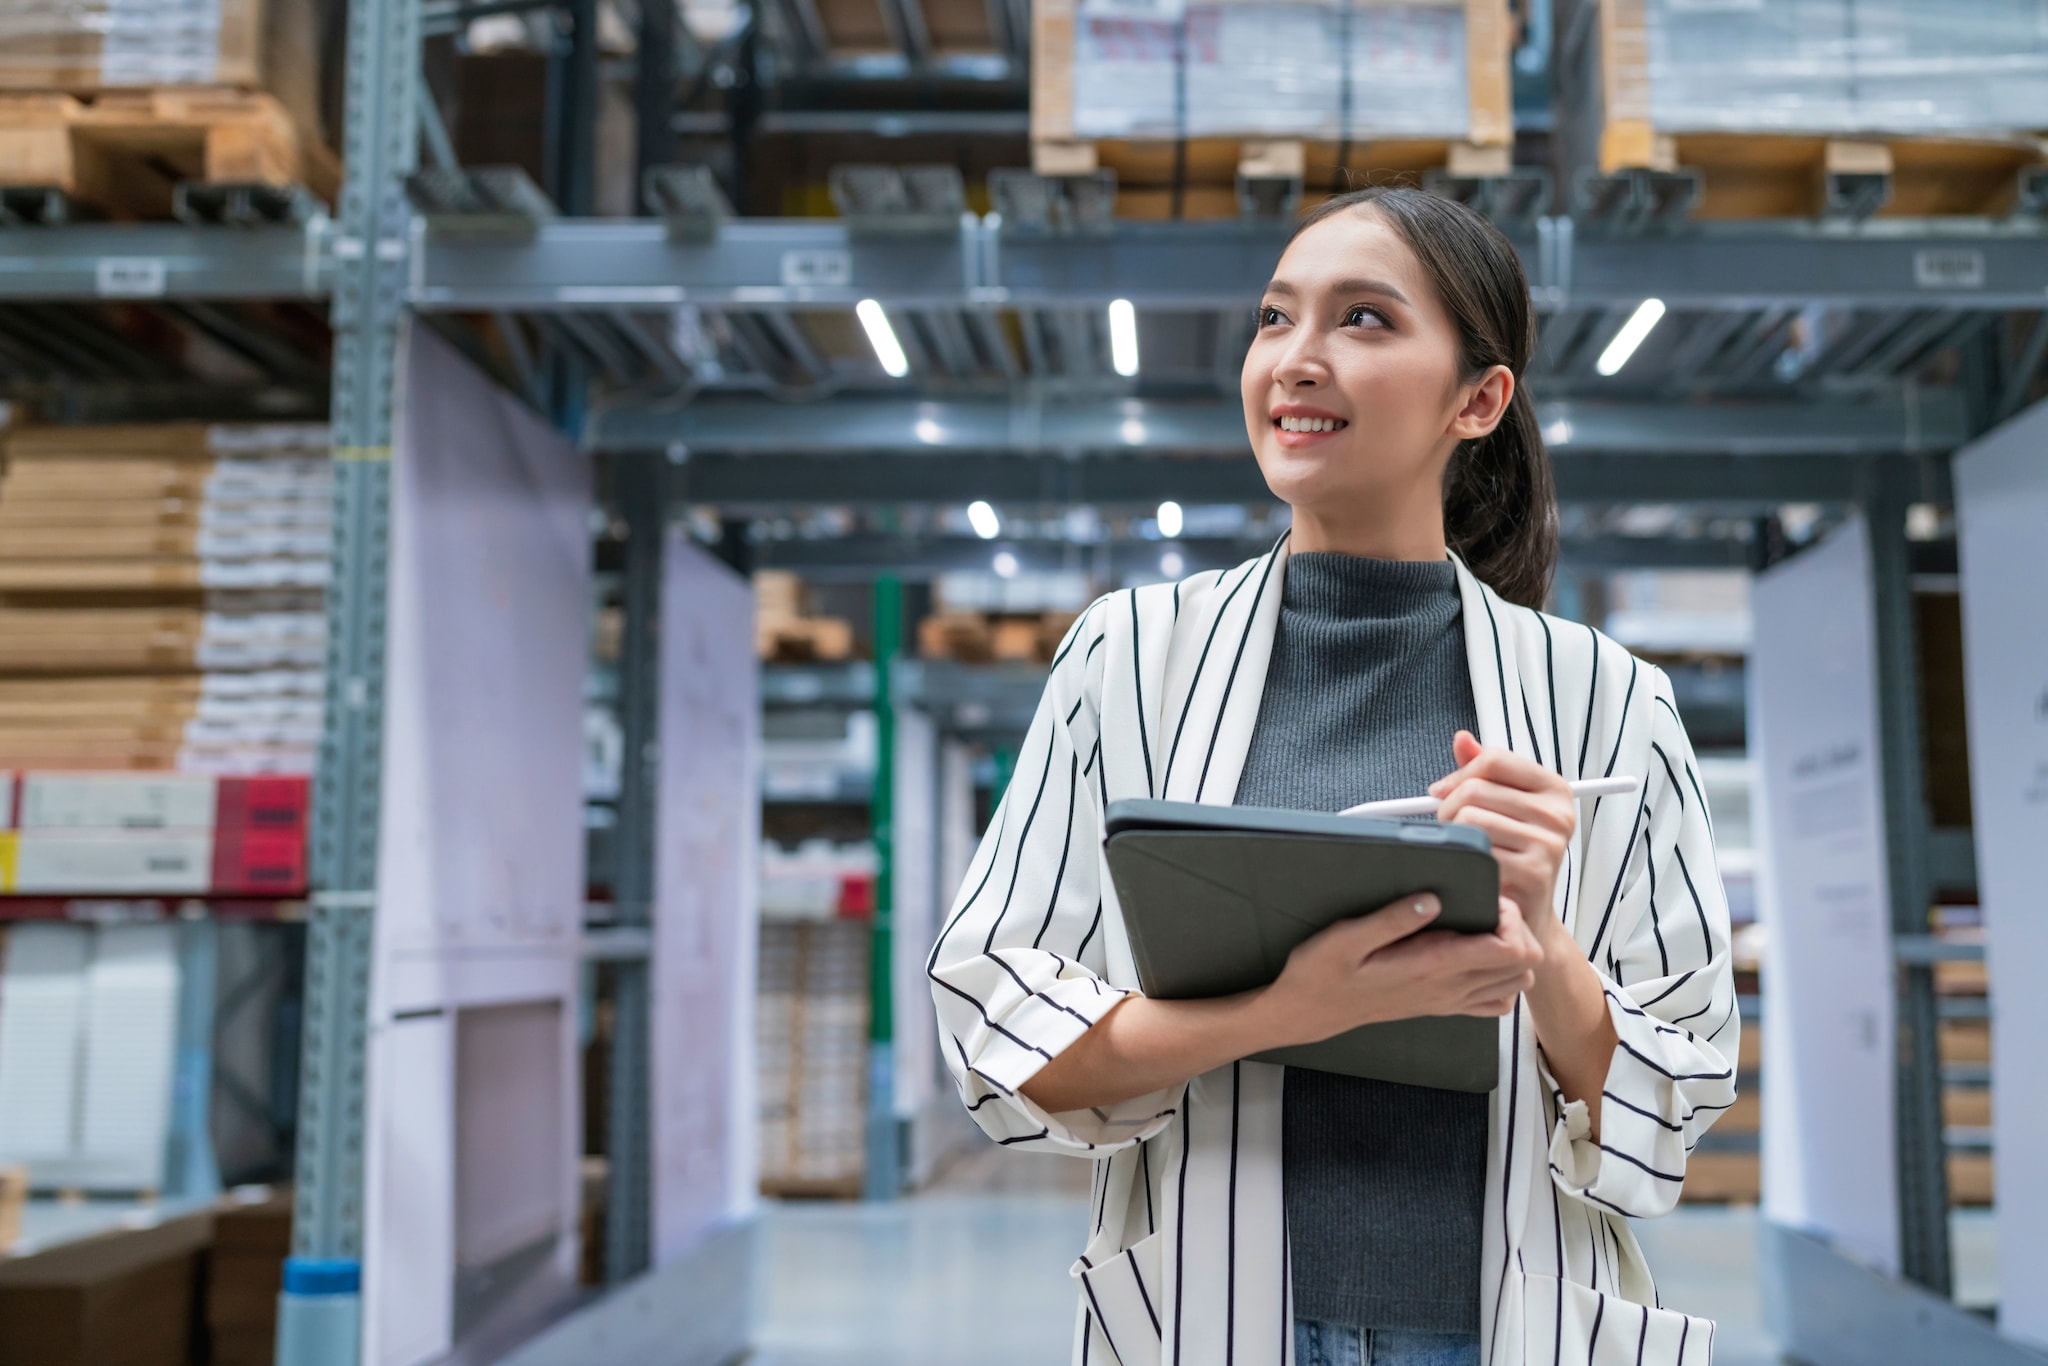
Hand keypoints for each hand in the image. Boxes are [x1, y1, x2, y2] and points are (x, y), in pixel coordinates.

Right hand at [1258, 893, 1544, 1048]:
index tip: (1484, 898)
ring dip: (1512, 951)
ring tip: (1483, 927)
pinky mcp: (1442, 1005)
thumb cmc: (1323, 973)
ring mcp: (1449, 1000)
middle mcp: (1449, 988)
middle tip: (1487, 907)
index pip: (1509, 949)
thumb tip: (1432, 898)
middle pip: (1524, 965)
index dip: (1510, 917)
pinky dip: (1499, 977)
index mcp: (1433, 967)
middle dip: (1518, 930)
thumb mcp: (1346, 938)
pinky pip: (1495, 1001)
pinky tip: (1475, 955)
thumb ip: (1392, 919)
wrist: (1309, 1012)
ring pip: (1516, 983)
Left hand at [1431, 731, 1575, 936]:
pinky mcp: (1532, 874)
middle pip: (1475, 789)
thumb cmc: (1513, 855)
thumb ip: (1484, 771)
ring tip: (1463, 850)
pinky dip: (1462, 861)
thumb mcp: (1505, 806)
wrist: (1528, 914)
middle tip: (1451, 829)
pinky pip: (1474, 853)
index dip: (1459, 774)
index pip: (1493, 760)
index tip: (1444, 791)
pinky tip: (1471, 870)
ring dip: (1453, 836)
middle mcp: (1557, 815)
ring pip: (1469, 820)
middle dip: (1448, 809)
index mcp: (1554, 789)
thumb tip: (1462, 739)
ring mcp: (1547, 844)